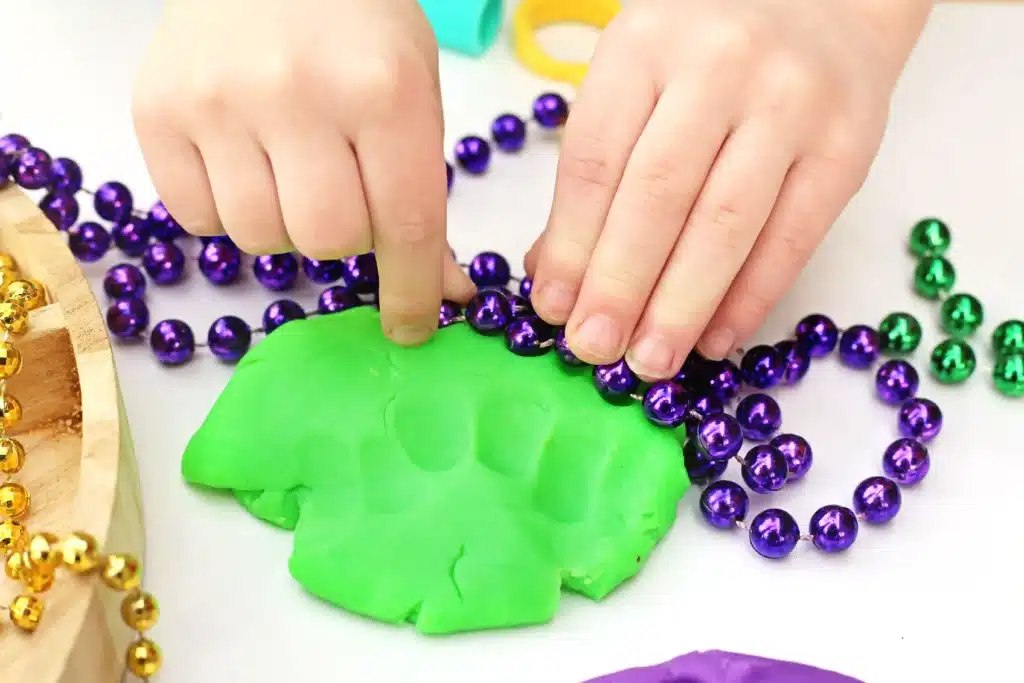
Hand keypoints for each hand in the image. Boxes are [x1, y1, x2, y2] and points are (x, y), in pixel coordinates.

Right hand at [132, 0, 474, 344]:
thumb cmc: (356, 25)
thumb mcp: (413, 93)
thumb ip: (424, 193)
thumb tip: (441, 291)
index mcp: (381, 89)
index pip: (405, 225)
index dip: (412, 291)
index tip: (412, 326)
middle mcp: (294, 94)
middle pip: (327, 240)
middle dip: (347, 240)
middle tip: (346, 198)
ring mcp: (215, 100)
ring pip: (260, 238)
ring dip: (287, 226)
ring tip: (292, 171)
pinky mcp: (155, 108)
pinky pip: (196, 217)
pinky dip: (229, 210)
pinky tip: (244, 162)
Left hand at [526, 0, 929, 377]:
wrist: (827, 1)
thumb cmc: (708, 50)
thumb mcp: (636, 79)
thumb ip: (599, 167)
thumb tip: (556, 275)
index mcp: (645, 44)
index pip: (596, 160)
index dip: (571, 244)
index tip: (553, 308)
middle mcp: (718, 67)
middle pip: (657, 196)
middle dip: (620, 285)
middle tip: (594, 349)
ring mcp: (791, 104)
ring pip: (725, 224)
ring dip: (681, 305)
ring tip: (650, 361)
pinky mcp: (847, 146)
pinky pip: (792, 237)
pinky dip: (750, 297)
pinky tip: (714, 339)